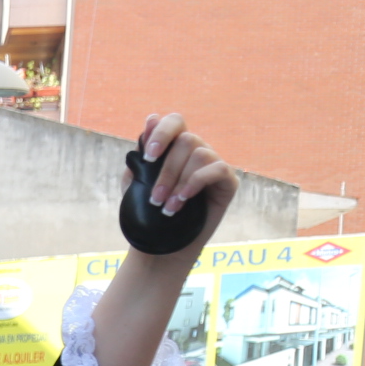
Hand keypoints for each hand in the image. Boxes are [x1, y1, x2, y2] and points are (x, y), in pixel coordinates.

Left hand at [132, 111, 238, 251]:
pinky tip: (183, 201)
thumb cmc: (146, 214)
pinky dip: (195, 183)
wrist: (160, 246)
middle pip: (186, 140)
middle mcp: (196, 151)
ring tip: (166, 207)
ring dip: (179, 182)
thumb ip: (142, 154)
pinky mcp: (228, 181)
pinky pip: (217, 169)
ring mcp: (214, 164)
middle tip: (154, 197)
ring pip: (200, 154)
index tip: (147, 157)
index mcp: (173, 147)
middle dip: (166, 170)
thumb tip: (152, 118)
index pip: (174, 122)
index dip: (162, 133)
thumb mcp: (136, 183)